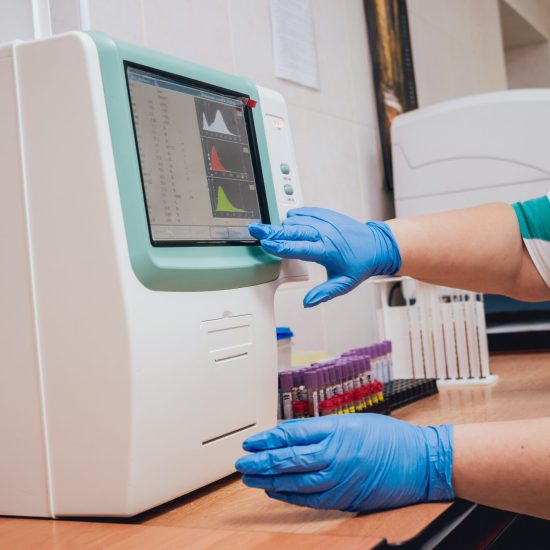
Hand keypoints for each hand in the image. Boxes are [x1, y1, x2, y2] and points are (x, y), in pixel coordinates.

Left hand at [235, 414, 453, 512]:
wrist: (422, 461)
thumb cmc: (390, 438)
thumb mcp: (354, 422)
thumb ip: (323, 429)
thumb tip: (293, 435)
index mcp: (336, 429)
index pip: (292, 433)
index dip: (268, 439)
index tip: (251, 441)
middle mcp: (335, 453)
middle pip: (289, 457)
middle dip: (261, 460)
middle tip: (242, 462)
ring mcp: (340, 477)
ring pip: (295, 480)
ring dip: (270, 479)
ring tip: (250, 478)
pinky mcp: (346, 496)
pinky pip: (311, 498)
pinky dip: (290, 495)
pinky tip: (275, 491)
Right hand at [249, 207, 400, 306]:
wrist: (377, 245)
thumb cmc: (360, 264)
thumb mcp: (344, 284)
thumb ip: (324, 293)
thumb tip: (307, 303)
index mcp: (327, 251)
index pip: (299, 247)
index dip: (280, 246)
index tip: (266, 244)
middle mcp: (325, 233)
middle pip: (293, 230)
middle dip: (272, 230)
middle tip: (255, 229)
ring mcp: (326, 222)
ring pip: (298, 220)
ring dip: (283, 225)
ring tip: (269, 229)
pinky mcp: (327, 215)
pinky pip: (306, 212)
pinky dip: (295, 216)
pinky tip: (287, 221)